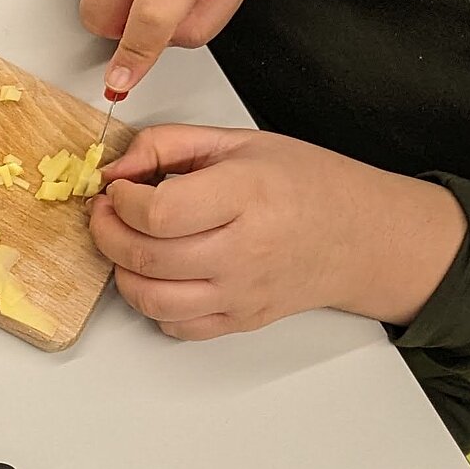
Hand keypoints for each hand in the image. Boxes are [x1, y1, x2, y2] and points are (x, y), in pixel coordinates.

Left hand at [91, 125, 466, 338]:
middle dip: (107, 232)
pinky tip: (159, 274)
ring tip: (127, 244)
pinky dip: (152, 303)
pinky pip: (175, 326)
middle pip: (146, 255)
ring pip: (151, 298)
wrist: (363, 235)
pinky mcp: (240, 320)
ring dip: (122, 271)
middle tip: (107, 213)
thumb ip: (167, 145)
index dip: (120, 200)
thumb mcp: (239, 142)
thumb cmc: (306, 184)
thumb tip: (114, 167)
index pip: (158, 212)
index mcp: (248, 196)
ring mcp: (242, 293)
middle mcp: (245, 250)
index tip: (118, 188)